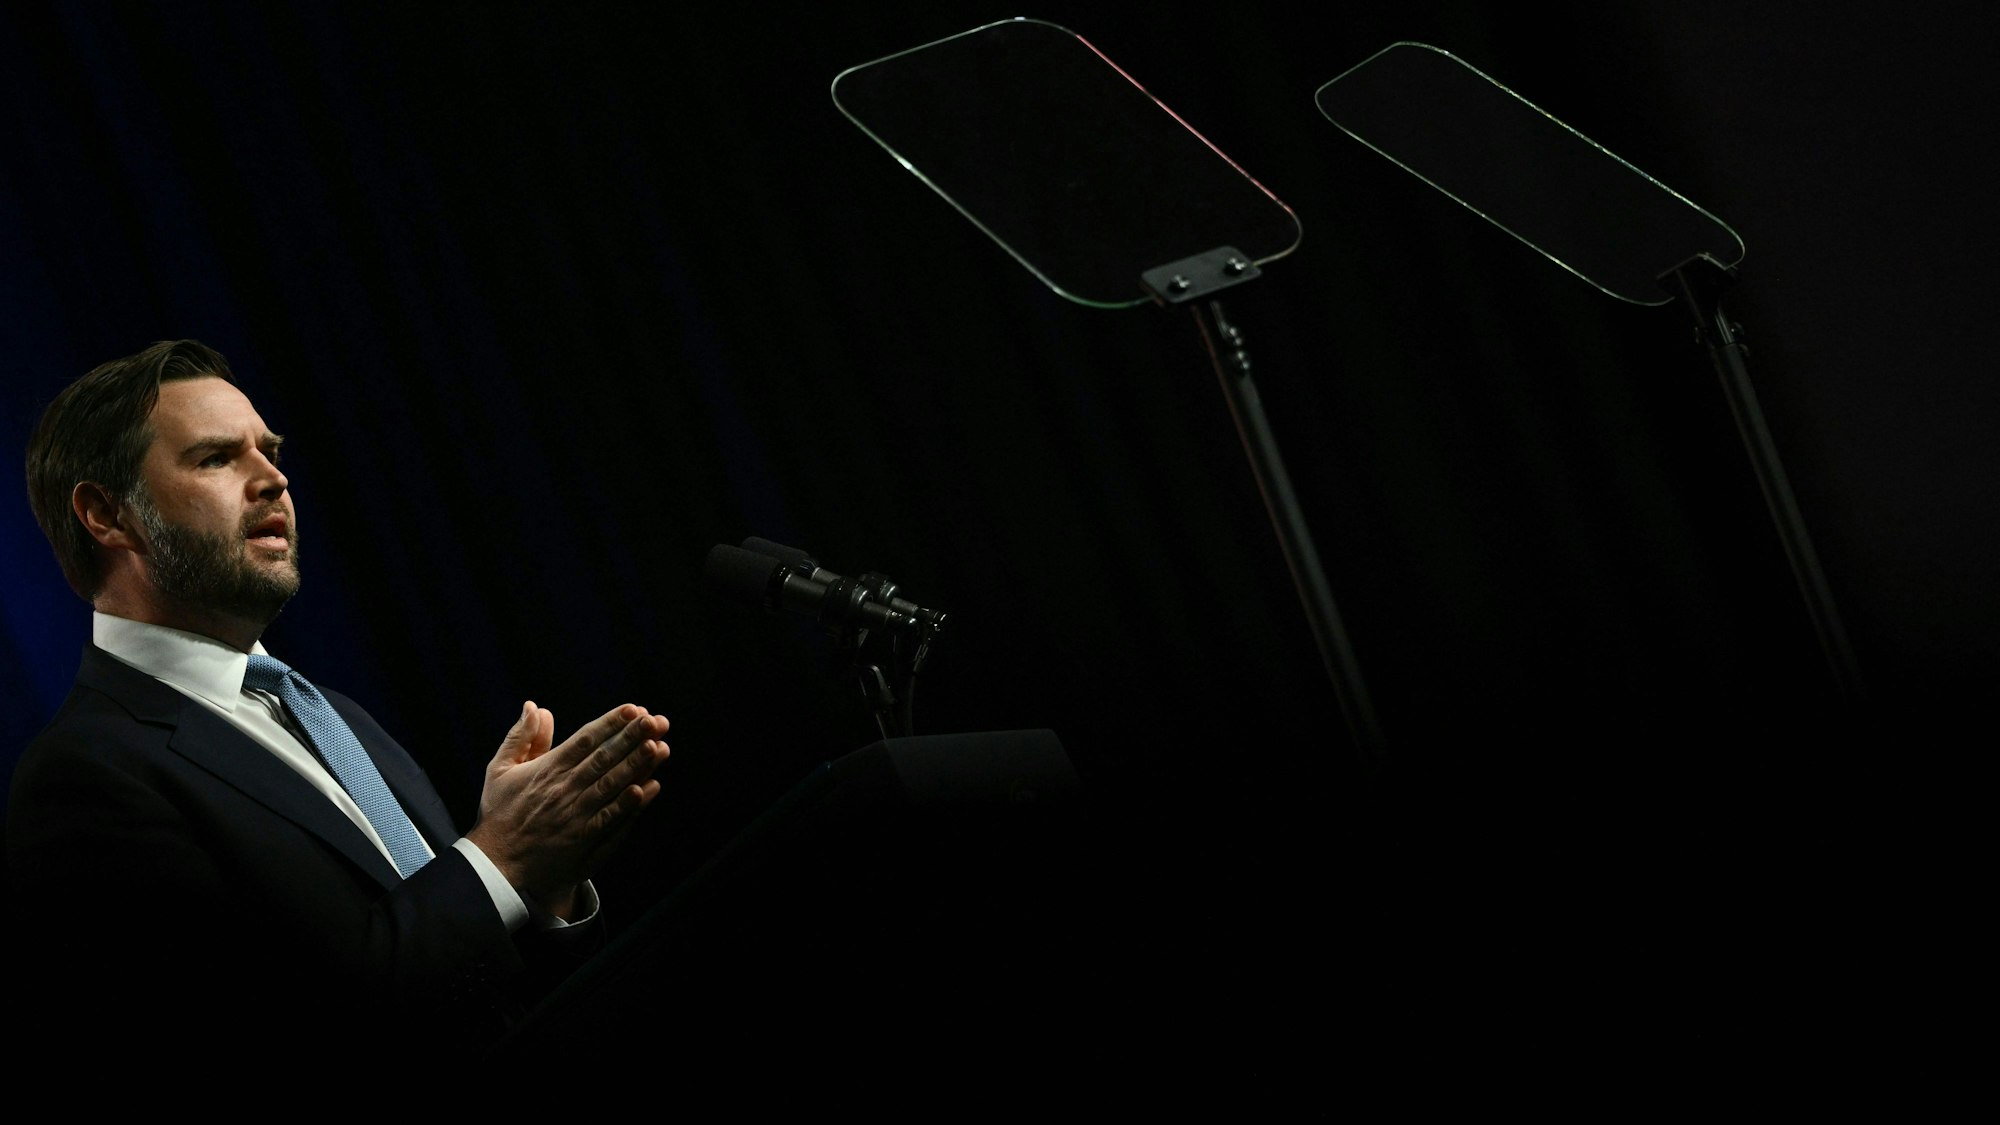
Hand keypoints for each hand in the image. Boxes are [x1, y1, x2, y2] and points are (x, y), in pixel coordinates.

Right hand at [465, 701, 669, 906]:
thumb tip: (535, 706)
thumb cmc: (500, 814)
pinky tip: (650, 788)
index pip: (585, 740)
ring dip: (637, 766)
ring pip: (612, 786)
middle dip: (632, 738)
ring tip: (660, 747)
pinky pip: (612, 820)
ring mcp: (577, 817)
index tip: (634, 709)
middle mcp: (564, 791)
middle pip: (604, 759)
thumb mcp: (499, 770)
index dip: (611, 723)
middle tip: (657, 721)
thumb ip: (521, 738)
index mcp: (546, 771)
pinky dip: (631, 805)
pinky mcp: (585, 841)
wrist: (496, 865)